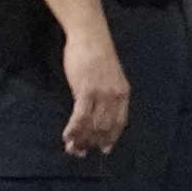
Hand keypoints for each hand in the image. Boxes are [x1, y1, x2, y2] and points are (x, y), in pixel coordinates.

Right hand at [61, 27, 128, 155]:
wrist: (90, 37)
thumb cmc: (97, 54)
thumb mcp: (110, 76)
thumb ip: (108, 93)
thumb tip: (99, 111)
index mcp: (124, 92)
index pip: (120, 122)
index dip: (111, 138)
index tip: (105, 150)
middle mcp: (115, 96)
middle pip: (105, 127)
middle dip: (93, 143)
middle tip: (80, 153)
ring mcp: (102, 94)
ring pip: (92, 125)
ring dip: (81, 140)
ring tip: (72, 149)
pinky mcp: (86, 91)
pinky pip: (80, 116)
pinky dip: (74, 129)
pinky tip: (67, 137)